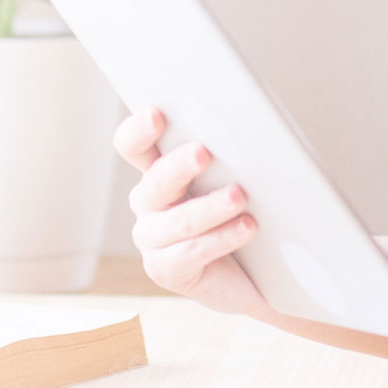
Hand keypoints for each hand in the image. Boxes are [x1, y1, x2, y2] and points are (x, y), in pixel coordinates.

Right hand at [113, 108, 267, 315]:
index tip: (157, 114)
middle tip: (203, 153)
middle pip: (155, 181)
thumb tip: (250, 132)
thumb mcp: (232, 180)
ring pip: (180, 220)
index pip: (133, 145)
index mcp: (158, 170)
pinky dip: (223, 237)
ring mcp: (152, 239)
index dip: (139, 131)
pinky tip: (247, 227)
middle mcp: (148, 203)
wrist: (254, 273)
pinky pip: (192, 251)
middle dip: (179, 166)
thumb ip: (227, 160)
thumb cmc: (241, 214)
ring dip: (212, 206)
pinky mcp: (165, 270)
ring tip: (240, 196)